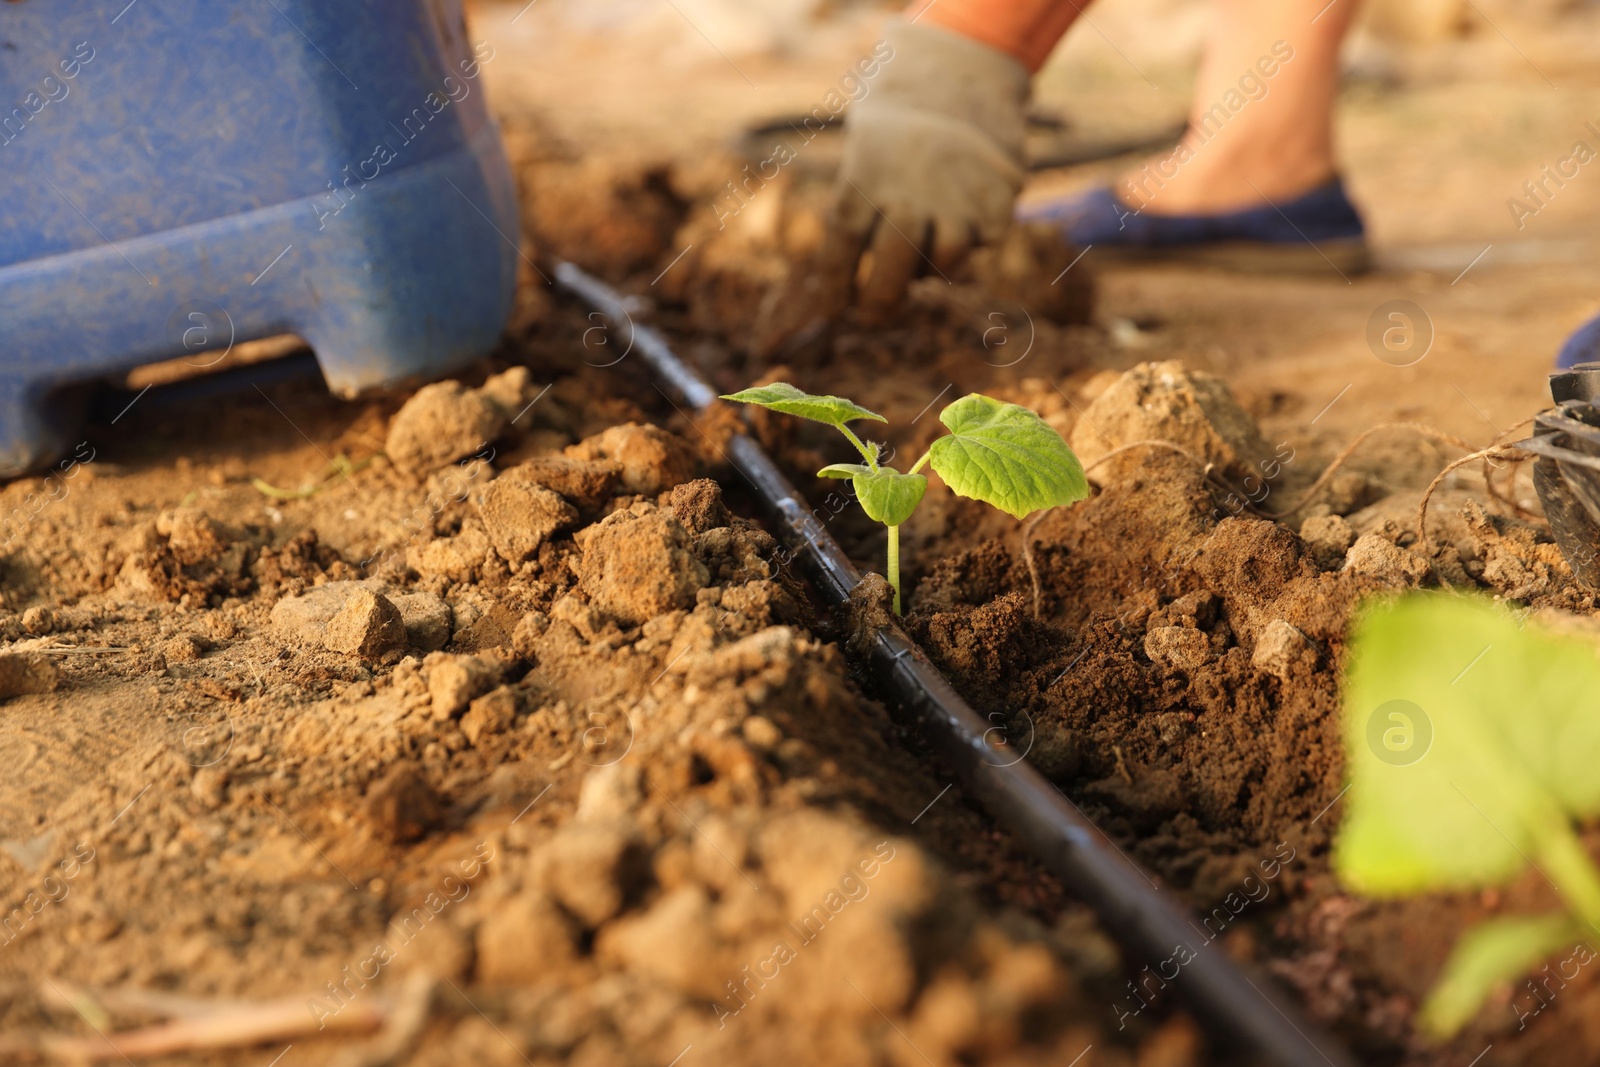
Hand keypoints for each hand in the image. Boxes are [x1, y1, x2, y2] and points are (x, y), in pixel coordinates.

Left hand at [826, 18, 1030, 315]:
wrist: (962, 72)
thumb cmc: (899, 125)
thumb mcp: (864, 152)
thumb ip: (860, 211)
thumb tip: (844, 285)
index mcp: (864, 177)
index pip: (841, 249)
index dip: (835, 287)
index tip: (834, 312)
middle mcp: (908, 193)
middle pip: (889, 271)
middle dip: (879, 302)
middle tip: (875, 314)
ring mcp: (956, 200)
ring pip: (942, 266)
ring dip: (930, 268)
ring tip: (924, 246)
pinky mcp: (997, 204)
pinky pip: (980, 246)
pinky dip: (971, 241)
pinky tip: (963, 214)